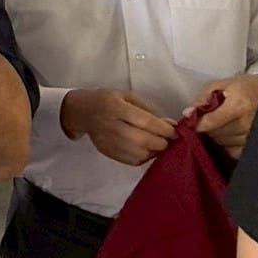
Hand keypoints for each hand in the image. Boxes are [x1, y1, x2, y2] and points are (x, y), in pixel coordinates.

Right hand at [60, 88, 176, 165]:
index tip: (175, 132)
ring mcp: (109, 142)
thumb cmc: (107, 100)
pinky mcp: (108, 152)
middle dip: (161, 142)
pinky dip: (144, 158)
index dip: (163, 129)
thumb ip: (149, 110)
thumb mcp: (128, 96)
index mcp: (116, 108)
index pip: (145, 122)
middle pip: (143, 141)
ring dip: (154, 152)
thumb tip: (170, 124)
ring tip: (158, 145)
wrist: (82, 112)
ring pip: (139, 154)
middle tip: (169, 140)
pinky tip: (146, 150)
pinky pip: (132, 161)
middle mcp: (112, 127)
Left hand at [185, 74, 257, 158]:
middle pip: (215, 134)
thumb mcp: (224, 84)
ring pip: (222, 144)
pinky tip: (228, 135)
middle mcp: (247, 123)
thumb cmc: (249, 88)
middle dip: (207, 128)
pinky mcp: (256, 145)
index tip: (193, 122)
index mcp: (239, 105)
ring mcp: (253, 137)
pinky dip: (227, 145)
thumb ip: (203, 97)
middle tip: (208, 120)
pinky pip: (233, 152)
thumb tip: (188, 113)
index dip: (197, 124)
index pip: (210, 122)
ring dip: (216, 136)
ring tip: (221, 125)